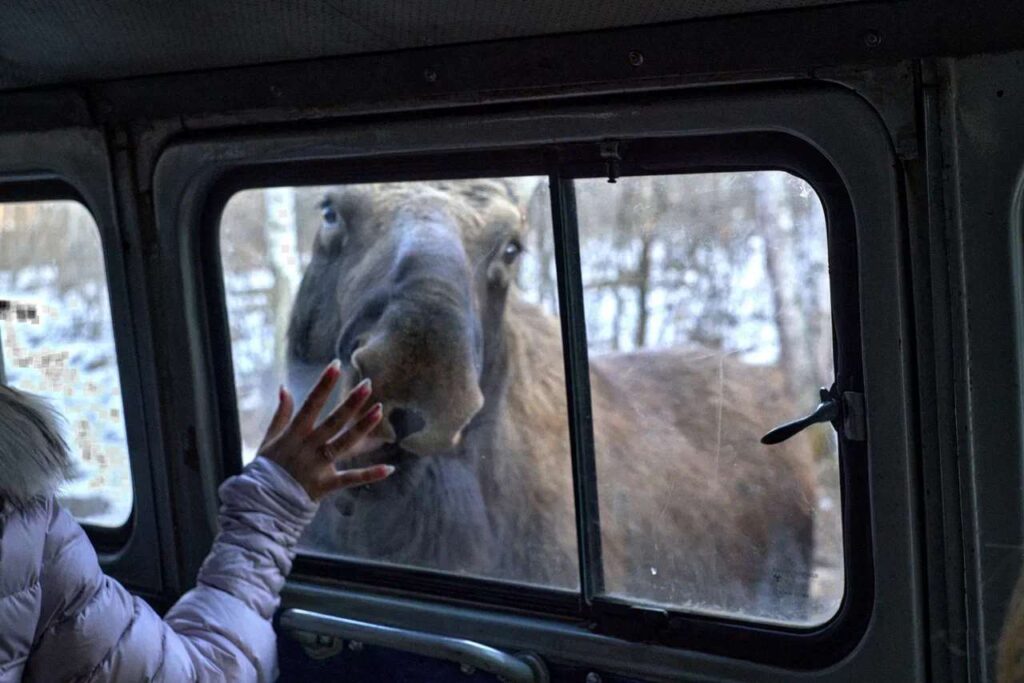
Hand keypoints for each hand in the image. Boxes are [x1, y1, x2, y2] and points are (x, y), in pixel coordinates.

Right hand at [257, 360, 392, 499]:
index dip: (323, 384)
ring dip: (362, 427)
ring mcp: (317, 466)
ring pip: (344, 444)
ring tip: (379, 410)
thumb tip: (284, 387)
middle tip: (368, 384)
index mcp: (294, 434)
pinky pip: (350, 479)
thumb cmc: (267, 469)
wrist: (261, 503)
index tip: (336, 365)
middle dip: (350, 402)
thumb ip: (281, 414)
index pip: (311, 404)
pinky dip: (370, 475)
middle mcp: (307, 447)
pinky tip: (390, 468)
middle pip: (333, 421)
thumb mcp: (270, 439)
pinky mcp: (325, 485)